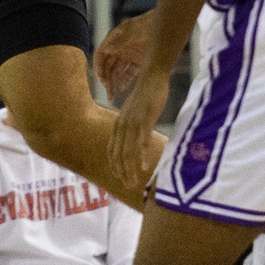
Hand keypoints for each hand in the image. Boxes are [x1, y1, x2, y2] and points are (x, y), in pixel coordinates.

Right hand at [93, 14, 153, 100]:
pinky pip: (129, 73)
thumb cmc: (147, 23)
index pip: (101, 55)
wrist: (166, 24)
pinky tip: (122, 89)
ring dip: (114, 82)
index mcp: (113, 40)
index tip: (100, 78)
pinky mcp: (138, 60)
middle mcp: (119, 48)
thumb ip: (120, 41)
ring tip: (113, 95)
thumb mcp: (133, 31)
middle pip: (108, 66)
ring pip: (117, 71)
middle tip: (108, 93)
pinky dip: (125, 80)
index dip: (98, 67)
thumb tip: (106, 50)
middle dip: (106, 80)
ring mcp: (129, 55)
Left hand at [109, 67, 169, 196]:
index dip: (114, 166)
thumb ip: (130, 126)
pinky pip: (142, 141)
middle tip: (128, 186)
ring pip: (128, 151)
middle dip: (122, 172)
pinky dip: (143, 156)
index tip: (120, 178)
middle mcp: (122, 125)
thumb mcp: (132, 113)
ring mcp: (133, 123)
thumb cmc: (145, 96)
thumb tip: (131, 139)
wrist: (152, 77)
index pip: (111, 150)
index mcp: (118, 125)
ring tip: (134, 182)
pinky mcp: (145, 120)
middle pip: (118, 154)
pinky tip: (145, 167)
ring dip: (130, 169)